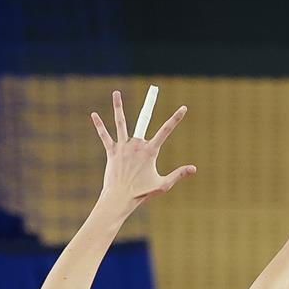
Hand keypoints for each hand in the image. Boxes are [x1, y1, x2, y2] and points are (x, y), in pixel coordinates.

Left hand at [91, 90, 194, 209]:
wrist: (120, 198)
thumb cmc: (142, 193)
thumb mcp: (164, 185)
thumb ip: (178, 174)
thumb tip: (194, 168)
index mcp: (150, 151)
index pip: (166, 131)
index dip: (176, 118)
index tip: (183, 108)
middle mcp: (136, 145)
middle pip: (143, 120)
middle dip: (150, 105)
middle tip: (154, 90)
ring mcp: (122, 147)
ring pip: (120, 122)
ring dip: (118, 107)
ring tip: (116, 92)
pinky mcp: (111, 152)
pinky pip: (105, 136)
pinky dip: (100, 126)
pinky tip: (94, 115)